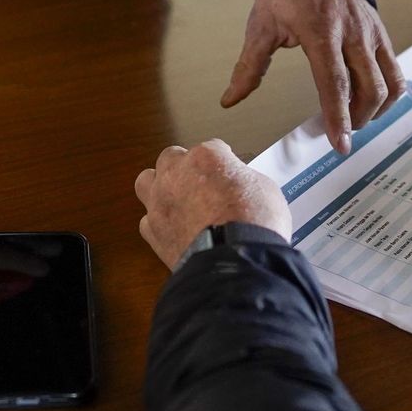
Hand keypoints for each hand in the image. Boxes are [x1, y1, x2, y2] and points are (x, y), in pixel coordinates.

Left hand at [135, 140, 292, 268]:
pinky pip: (147, 219)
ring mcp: (160, 201)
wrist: (235, 262)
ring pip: (146, 180)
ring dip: (160, 185)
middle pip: (172, 156)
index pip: (213, 148)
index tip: (230, 172)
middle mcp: (178, 173)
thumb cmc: (252, 224)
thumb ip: (244, 181)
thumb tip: (243, 187)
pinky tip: (174, 228)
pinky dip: (159, 221)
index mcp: (207, 157)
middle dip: (185, 166)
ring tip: (176, 198)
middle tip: (201, 180)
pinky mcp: (153, 230)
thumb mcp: (265, 189)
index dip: (224, 162)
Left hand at [221, 0, 404, 156]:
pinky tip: (372, 99)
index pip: (334, 83)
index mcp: (321, 32)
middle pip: (369, 88)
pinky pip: (395, 70)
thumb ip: (249, 66)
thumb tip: (231, 99)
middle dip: (359, 118)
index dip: (338, 117)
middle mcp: (353, 34)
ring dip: (376, 108)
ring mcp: (372, 33)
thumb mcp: (262, 25)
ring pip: (389, 82)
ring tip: (358, 117)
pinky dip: (389, 91)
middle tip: (343, 131)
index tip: (340, 144)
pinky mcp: (382, 33)